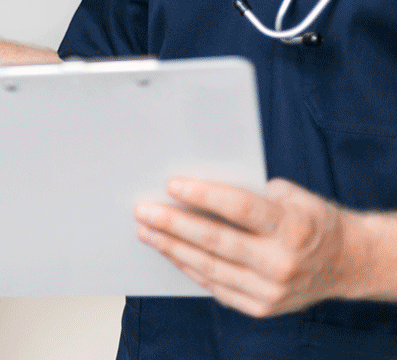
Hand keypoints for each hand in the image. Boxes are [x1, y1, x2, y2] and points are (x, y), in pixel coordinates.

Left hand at [135, 176, 363, 316]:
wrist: (347, 263)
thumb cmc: (310, 220)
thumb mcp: (292, 197)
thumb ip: (250, 193)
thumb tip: (195, 188)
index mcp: (293, 226)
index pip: (240, 207)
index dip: (203, 195)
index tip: (171, 184)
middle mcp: (282, 262)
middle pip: (216, 240)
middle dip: (173, 224)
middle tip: (142, 210)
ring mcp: (273, 290)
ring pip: (210, 266)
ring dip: (172, 248)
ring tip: (146, 232)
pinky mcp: (263, 307)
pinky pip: (216, 286)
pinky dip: (190, 268)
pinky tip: (170, 253)